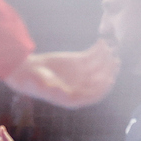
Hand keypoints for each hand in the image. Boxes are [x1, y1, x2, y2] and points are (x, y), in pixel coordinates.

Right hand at [2, 42, 119, 108]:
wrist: (26, 71)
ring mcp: (82, 73)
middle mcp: (83, 86)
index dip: (103, 88)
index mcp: (76, 98)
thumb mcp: (44, 88)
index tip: (109, 79)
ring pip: (100, 66)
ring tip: (107, 48)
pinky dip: (98, 49)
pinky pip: (93, 55)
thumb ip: (57, 91)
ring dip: (106, 57)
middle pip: (101, 79)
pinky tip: (101, 42)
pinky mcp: (79, 61)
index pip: (95, 95)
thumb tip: (68, 94)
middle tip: (114, 60)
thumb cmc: (33, 83)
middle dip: (109, 71)